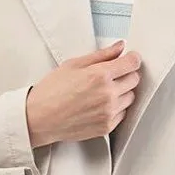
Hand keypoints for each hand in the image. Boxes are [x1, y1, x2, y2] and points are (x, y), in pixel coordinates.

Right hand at [25, 40, 141, 146]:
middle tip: (110, 76)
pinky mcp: (107, 126)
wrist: (39, 119)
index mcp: (100, 75)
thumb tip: (120, 47)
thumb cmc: (51, 91)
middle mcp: (108, 94)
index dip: (131, 59)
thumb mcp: (74, 64)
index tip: (128, 59)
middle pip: (134, 80)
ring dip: (122, 92)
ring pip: (130, 97)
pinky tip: (99, 105)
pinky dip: (116, 108)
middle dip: (126, 75)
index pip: (133, 63)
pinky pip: (122, 113)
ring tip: (102, 91)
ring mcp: (109, 112)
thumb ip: (101, 55)